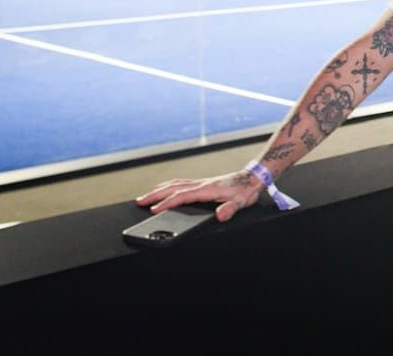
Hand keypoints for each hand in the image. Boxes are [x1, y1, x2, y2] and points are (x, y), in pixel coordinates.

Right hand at [135, 170, 262, 221]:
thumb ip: (229, 209)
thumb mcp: (240, 203)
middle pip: (173, 188)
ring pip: (175, 184)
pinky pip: (181, 183)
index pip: (182, 196)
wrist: (252, 178)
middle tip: (139, 201)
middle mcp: (201, 184)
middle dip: (154, 195)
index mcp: (207, 189)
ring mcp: (201, 182)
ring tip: (146, 196)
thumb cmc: (246, 190)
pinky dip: (169, 186)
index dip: (167, 203)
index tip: (154, 210)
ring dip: (159, 189)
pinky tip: (166, 189)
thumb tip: (220, 215)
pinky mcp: (203, 183)